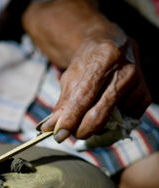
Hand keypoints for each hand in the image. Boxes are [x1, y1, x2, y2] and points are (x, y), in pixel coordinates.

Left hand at [39, 27, 151, 141]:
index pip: (84, 96)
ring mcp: (139, 83)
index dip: (71, 118)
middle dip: (82, 129)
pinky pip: (125, 120)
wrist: (112, 44)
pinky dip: (112, 122)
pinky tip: (105, 110)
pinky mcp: (146, 94)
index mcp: (105, 58)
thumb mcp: (70, 76)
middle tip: (69, 133)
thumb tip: (51, 127)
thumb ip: (63, 102)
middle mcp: (126, 70)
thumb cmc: (87, 61)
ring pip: (112, 120)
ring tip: (87, 115)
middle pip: (101, 113)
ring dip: (96, 126)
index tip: (59, 134)